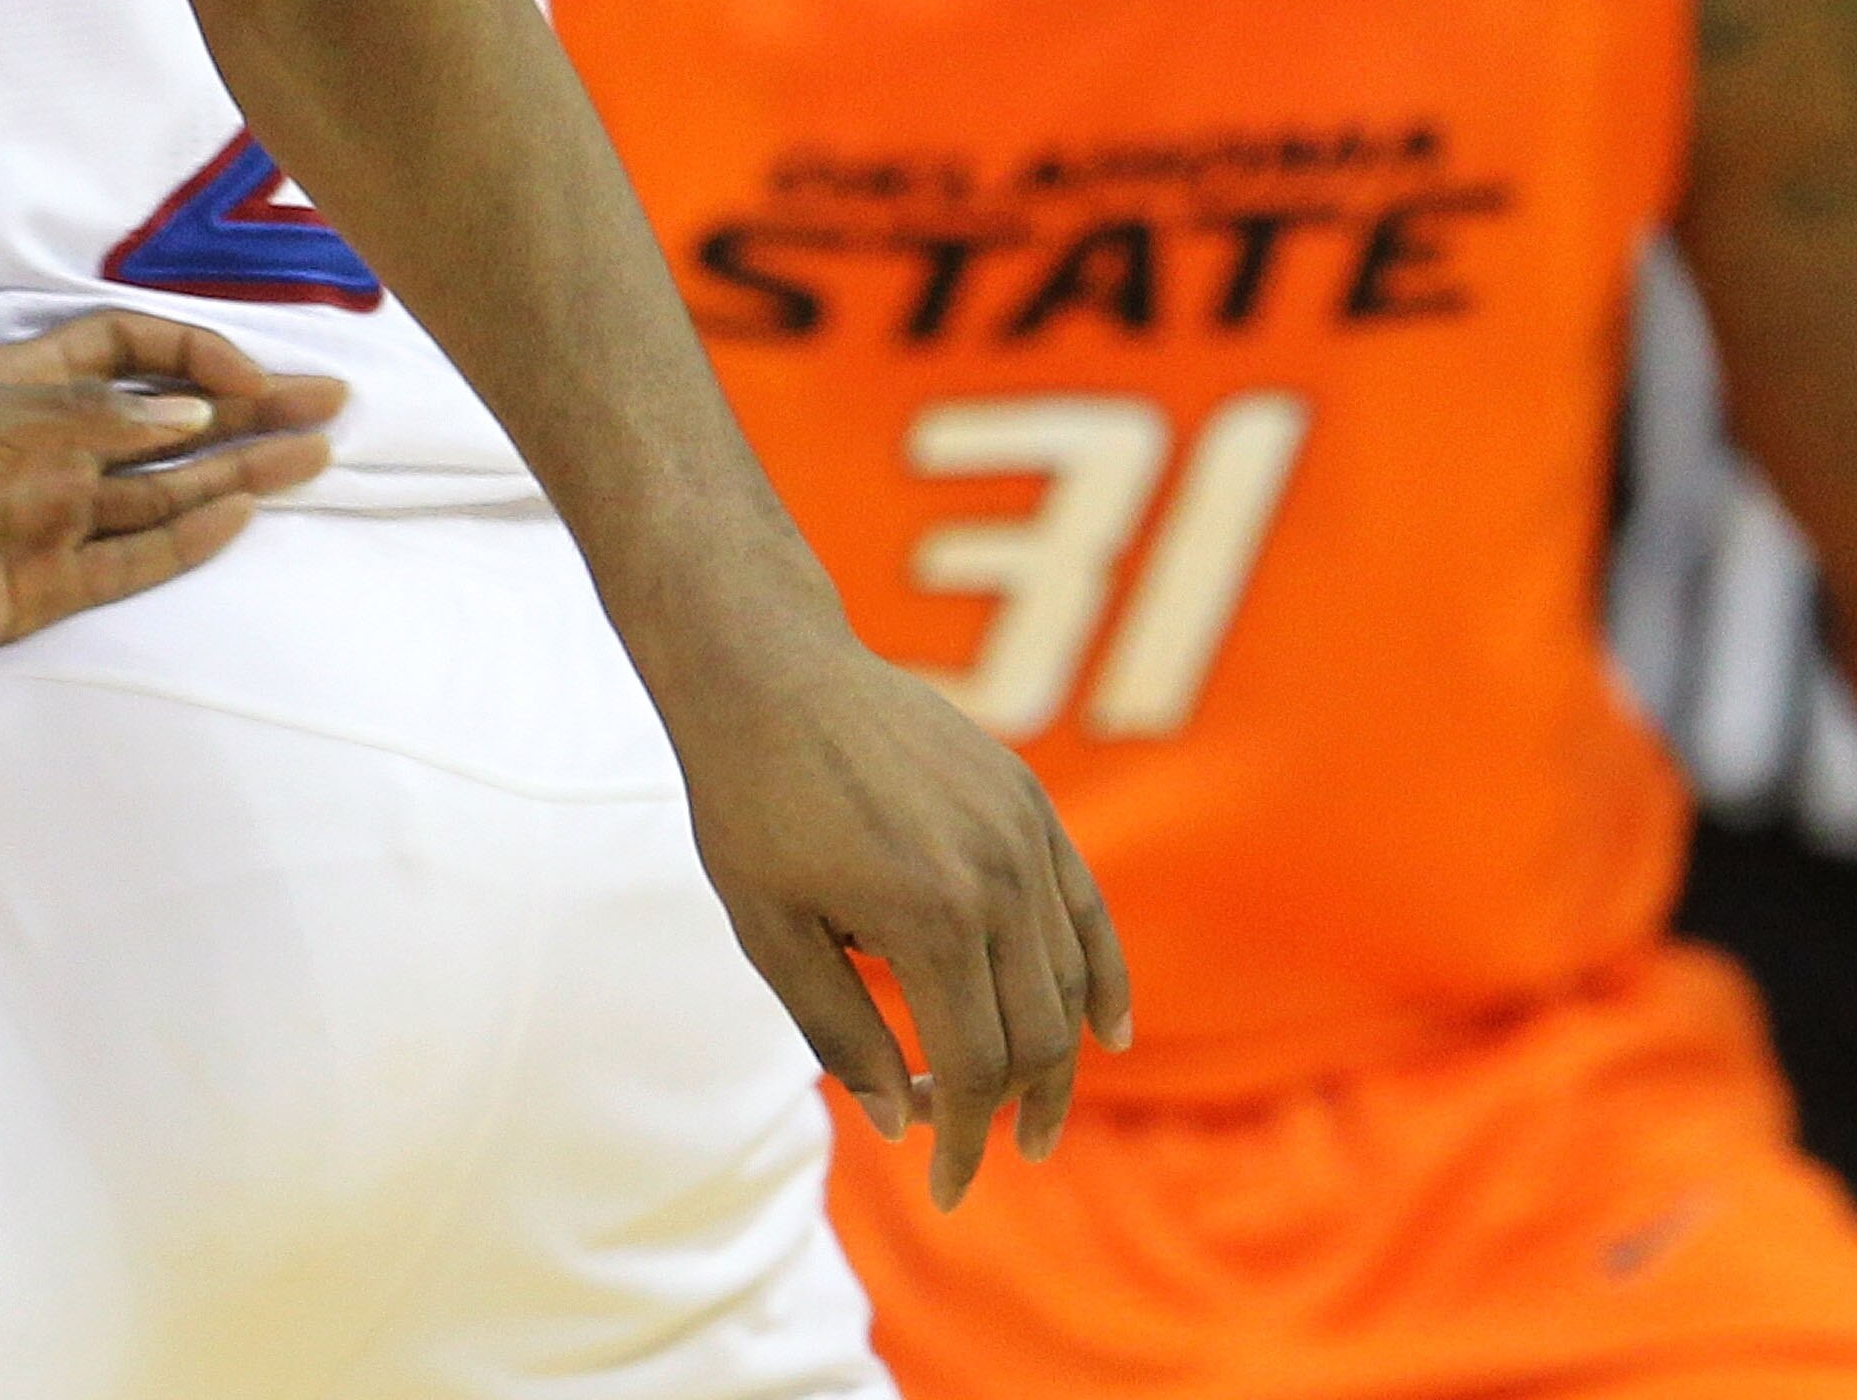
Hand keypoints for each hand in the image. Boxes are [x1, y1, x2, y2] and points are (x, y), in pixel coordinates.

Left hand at [0, 312, 347, 681]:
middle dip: (248, 409)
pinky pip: (134, 556)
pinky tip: (243, 514)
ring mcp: (50, 517)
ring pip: (166, 488)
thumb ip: (86, 416)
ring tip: (316, 456)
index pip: (129, 349)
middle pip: (168, 419)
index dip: (193, 352)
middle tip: (330, 405)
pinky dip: (188, 536)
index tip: (250, 373)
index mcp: (23, 386)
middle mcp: (48, 446)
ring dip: (239, 470)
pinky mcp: (45, 585)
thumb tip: (185, 415)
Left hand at [665, 621, 1132, 1207]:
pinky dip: (1101, 977)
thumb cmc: (749, 801)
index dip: (961, 1139)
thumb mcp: (770, 931)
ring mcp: (1024, 835)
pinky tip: (1108, 1031)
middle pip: (1037, 1036)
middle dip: (1012, 1111)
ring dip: (1055, 1057)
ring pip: (1067, 980)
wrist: (765, 668)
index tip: (942, 1188)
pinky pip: (1085, 910)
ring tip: (1031, 1115)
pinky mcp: (1029, 803)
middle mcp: (998, 879)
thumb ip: (840, 1032)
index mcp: (930, 920)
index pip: (973, 1070)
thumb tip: (900, 1121)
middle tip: (983, 1156)